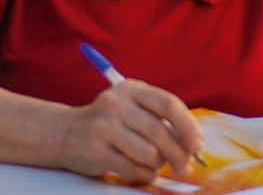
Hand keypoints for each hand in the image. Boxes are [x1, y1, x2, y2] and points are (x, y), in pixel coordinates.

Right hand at [57, 79, 202, 183]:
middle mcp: (116, 104)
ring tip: (155, 165)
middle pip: (160, 131)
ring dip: (159, 164)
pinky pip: (132, 169)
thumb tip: (195, 143)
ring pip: (149, 153)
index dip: (189, 126)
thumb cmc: (110, 122)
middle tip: (185, 167)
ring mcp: (103, 127)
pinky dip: (144, 175)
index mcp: (131, 89)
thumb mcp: (132, 107)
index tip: (199, 145)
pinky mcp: (95, 151)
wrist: (63, 132)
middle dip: (179, 154)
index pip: (169, 104)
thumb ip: (161, 118)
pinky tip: (142, 172)